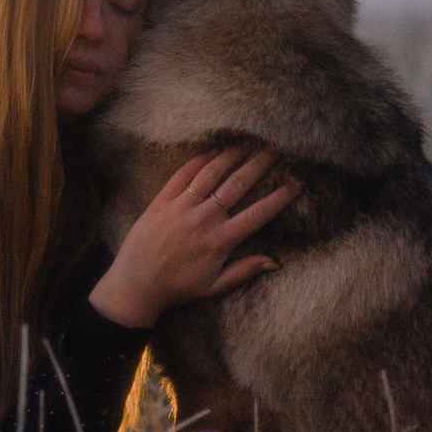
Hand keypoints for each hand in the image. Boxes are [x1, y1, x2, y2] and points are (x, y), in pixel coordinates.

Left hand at [89, 146, 301, 327]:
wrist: (134, 285)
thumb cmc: (176, 289)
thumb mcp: (213, 287)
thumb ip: (244, 271)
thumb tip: (276, 262)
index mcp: (219, 241)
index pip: (257, 214)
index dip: (280, 197)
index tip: (297, 183)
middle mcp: (202, 220)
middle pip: (237, 185)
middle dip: (259, 164)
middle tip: (275, 148)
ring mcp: (180, 208)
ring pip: (210, 173)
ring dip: (231, 155)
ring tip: (247, 142)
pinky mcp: (161, 201)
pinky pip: (182, 174)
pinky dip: (199, 160)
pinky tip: (213, 149)